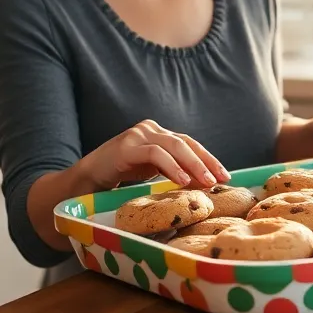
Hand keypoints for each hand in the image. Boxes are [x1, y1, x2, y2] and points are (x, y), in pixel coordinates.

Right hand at [80, 120, 230, 189]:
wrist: (86, 179)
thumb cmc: (121, 176)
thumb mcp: (151, 170)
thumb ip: (173, 169)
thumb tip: (204, 182)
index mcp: (159, 134)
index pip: (190, 143)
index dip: (209, 158)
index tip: (225, 175)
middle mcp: (150, 129)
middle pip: (186, 143)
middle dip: (206, 161)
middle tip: (220, 179)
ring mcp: (138, 135)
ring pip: (174, 146)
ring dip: (193, 165)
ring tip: (206, 182)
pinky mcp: (127, 146)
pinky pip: (155, 154)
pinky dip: (172, 167)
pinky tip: (183, 180)